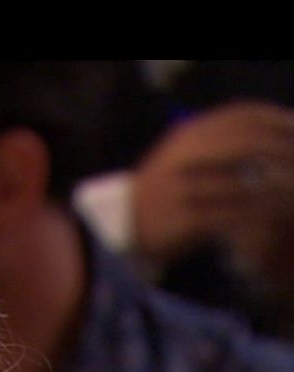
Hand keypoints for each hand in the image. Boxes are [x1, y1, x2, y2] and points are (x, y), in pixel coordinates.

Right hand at [132, 101, 293, 276]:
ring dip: (273, 191)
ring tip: (290, 195)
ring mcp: (179, 190)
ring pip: (242, 185)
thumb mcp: (188, 155)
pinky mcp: (182, 220)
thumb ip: (223, 140)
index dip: (276, 119)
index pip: (240, 116)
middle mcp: (181, 158)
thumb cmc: (168, 190)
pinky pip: (229, 216)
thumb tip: (276, 127)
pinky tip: (270, 218)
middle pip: (245, 144)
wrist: (124, 226)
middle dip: (280, 152)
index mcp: (185, 136)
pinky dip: (255, 217)